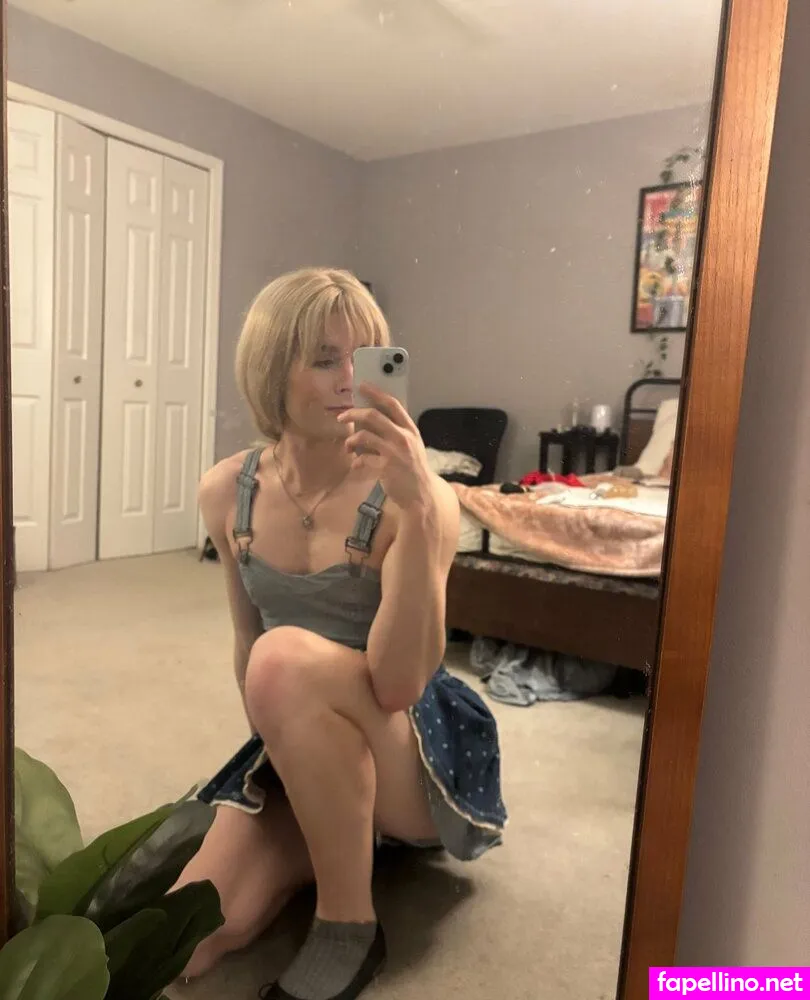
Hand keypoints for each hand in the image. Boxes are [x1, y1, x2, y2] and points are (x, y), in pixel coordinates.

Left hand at [336, 382, 433, 510]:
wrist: (421, 495)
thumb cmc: (413, 469)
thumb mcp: (411, 446)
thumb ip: (396, 432)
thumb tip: (369, 419)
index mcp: (410, 430)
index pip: (392, 404)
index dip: (376, 393)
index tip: (362, 386)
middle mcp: (403, 438)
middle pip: (373, 416)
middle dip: (353, 413)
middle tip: (341, 416)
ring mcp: (394, 453)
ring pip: (363, 436)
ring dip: (351, 440)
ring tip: (348, 446)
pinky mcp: (385, 468)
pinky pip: (362, 458)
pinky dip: (356, 460)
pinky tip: (356, 464)